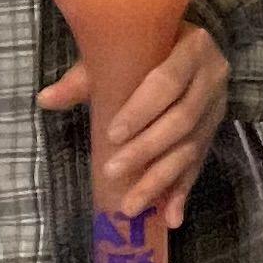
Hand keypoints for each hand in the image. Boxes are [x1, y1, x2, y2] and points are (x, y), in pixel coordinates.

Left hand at [37, 22, 229, 230]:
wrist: (183, 45)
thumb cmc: (145, 48)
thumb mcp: (117, 54)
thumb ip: (84, 78)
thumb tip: (45, 99)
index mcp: (192, 47)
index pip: (168, 82)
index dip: (142, 110)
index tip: (112, 134)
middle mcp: (212, 77)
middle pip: (182, 120)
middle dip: (146, 150)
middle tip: (111, 171)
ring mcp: (217, 107)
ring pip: (190, 148)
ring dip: (160, 179)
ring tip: (131, 206)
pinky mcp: (214, 132)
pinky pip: (199, 165)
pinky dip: (183, 192)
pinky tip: (170, 217)